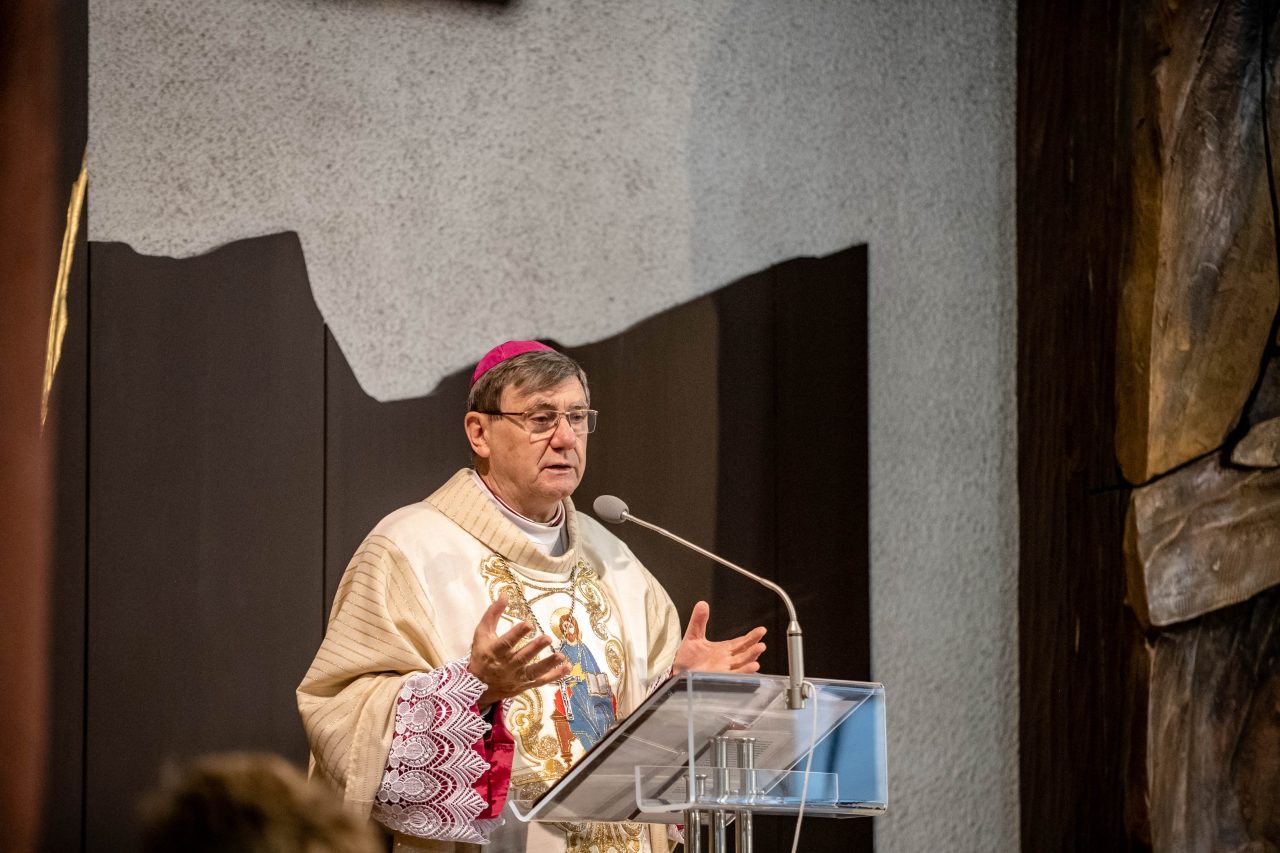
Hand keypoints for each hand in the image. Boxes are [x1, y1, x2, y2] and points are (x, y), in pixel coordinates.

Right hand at [468, 594, 569, 708]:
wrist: (478, 686)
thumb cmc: (482, 655)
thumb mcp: (482, 633)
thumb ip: (493, 613)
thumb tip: (505, 594)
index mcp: (495, 651)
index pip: (506, 643)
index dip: (517, 633)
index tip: (528, 624)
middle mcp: (507, 666)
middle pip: (522, 657)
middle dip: (535, 648)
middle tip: (547, 638)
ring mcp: (517, 677)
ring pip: (533, 672)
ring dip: (548, 664)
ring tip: (560, 656)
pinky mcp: (525, 685)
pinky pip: (541, 681)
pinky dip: (554, 676)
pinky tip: (566, 667)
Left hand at [672, 601, 766, 674]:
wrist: (677, 672)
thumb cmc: (687, 658)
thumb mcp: (693, 636)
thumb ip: (699, 621)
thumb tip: (702, 604)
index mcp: (723, 649)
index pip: (741, 642)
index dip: (752, 637)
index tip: (762, 630)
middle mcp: (727, 660)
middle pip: (744, 653)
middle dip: (754, 648)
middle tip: (762, 642)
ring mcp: (724, 670)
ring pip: (742, 664)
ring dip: (751, 658)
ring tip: (759, 650)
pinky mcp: (719, 678)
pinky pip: (734, 675)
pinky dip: (743, 672)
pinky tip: (751, 667)